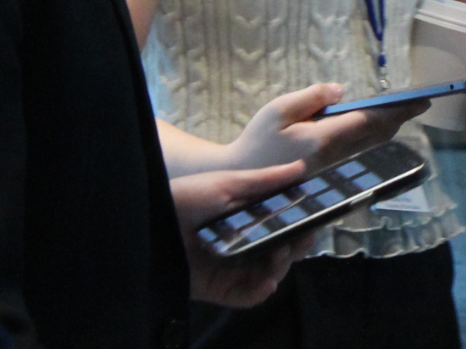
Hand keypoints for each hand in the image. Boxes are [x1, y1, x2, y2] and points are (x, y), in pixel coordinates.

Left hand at [171, 161, 311, 307]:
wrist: (147, 222)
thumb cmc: (185, 197)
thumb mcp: (226, 183)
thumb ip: (264, 181)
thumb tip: (301, 168)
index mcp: (249, 218)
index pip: (286, 225)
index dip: (304, 224)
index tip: (318, 218)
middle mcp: (245, 243)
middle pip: (284, 252)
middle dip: (298, 246)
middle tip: (300, 239)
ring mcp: (233, 267)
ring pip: (271, 274)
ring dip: (280, 266)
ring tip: (278, 254)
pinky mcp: (219, 288)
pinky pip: (247, 296)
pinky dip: (260, 291)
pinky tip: (266, 281)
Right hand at [224, 83, 424, 173]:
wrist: (242, 181)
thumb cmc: (258, 142)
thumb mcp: (278, 111)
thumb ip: (312, 97)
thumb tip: (342, 90)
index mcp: (321, 140)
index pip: (369, 122)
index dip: (397, 110)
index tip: (419, 102)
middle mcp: (333, 158)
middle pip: (376, 135)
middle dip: (400, 119)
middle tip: (421, 105)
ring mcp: (333, 170)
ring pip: (370, 146)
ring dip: (389, 129)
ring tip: (404, 113)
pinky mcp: (329, 175)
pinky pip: (359, 154)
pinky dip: (373, 139)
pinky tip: (378, 129)